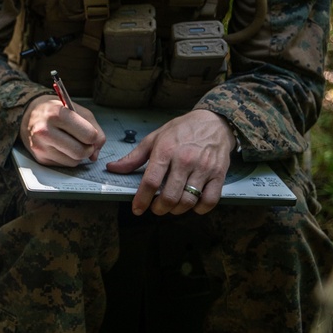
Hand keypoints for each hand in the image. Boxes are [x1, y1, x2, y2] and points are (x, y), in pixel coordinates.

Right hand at [19, 96, 105, 166]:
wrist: (28, 115)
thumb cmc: (55, 111)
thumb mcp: (77, 110)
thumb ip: (94, 128)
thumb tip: (95, 153)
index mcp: (57, 113)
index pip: (88, 135)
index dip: (93, 136)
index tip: (90, 134)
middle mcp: (45, 130)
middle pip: (80, 152)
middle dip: (88, 149)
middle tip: (85, 143)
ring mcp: (40, 146)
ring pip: (74, 161)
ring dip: (77, 155)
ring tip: (69, 142)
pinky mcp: (40, 158)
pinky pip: (64, 165)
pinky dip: (67, 158)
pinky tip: (60, 147)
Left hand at [105, 109, 236, 215]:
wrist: (214, 122)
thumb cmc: (181, 130)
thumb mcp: (155, 138)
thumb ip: (134, 157)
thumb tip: (113, 168)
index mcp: (166, 151)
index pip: (151, 181)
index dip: (142, 199)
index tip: (137, 209)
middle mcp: (185, 160)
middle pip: (170, 196)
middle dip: (159, 208)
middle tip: (156, 208)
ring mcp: (204, 168)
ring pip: (188, 201)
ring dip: (177, 210)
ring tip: (171, 206)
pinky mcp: (219, 174)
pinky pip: (210, 200)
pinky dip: (200, 209)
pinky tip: (192, 205)